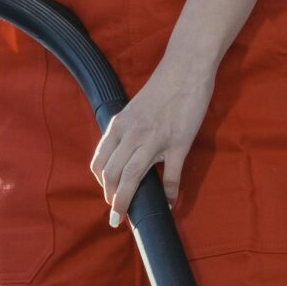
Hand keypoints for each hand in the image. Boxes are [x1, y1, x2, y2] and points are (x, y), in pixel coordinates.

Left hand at [89, 51, 213, 226]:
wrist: (185, 68)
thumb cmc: (161, 89)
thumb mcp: (133, 110)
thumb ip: (127, 132)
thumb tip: (125, 155)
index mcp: (119, 126)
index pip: (100, 162)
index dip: (102, 184)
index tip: (109, 195)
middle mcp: (132, 134)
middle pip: (112, 174)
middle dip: (111, 199)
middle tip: (115, 216)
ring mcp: (154, 139)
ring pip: (132, 177)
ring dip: (126, 202)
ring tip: (125, 217)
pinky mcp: (178, 142)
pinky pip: (170, 175)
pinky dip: (168, 194)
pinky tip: (168, 204)